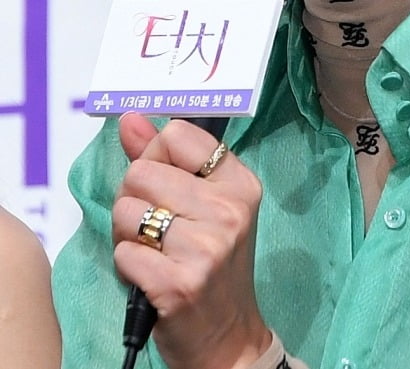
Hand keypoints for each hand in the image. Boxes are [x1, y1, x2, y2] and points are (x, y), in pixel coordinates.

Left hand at [113, 114, 270, 368]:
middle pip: (142, 172)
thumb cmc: (212, 263)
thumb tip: (129, 119)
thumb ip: (162, 156)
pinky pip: (123, 252)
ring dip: (127, 233)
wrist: (228, 338)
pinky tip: (150, 275)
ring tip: (153, 250)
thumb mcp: (202, 203)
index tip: (166, 182)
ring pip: (127, 210)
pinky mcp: (179, 284)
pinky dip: (127, 264)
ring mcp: (206, 248)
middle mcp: (229, 211)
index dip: (156, 157)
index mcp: (239, 182)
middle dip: (135, 198)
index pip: (176, 135)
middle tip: (156, 226)